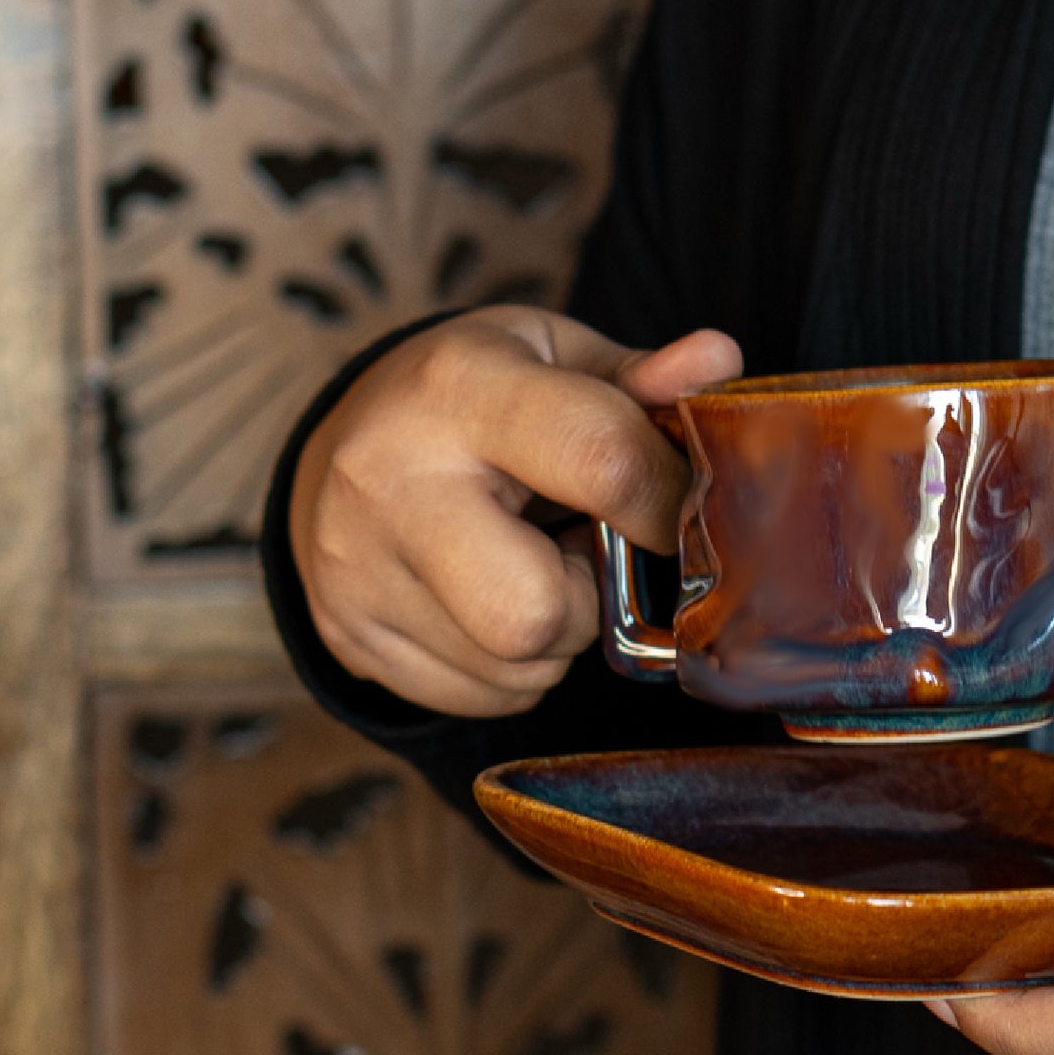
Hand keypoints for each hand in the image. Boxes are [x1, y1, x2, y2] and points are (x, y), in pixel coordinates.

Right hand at [290, 306, 741, 715]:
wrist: (336, 446)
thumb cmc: (472, 399)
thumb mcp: (550, 357)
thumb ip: (638, 379)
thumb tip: (717, 362)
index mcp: (459, 388)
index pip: (602, 462)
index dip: (669, 501)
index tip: (678, 510)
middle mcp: (390, 480)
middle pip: (535, 612)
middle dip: (588, 598)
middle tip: (578, 554)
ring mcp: (356, 570)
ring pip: (517, 666)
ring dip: (555, 634)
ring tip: (527, 567)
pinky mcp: (348, 636)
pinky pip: (484, 697)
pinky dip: (512, 666)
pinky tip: (487, 602)